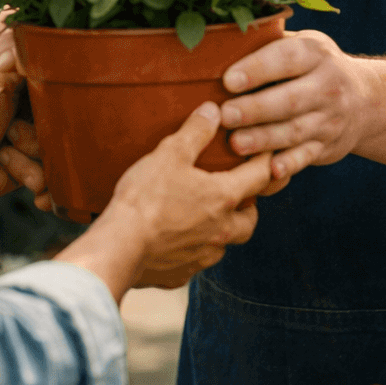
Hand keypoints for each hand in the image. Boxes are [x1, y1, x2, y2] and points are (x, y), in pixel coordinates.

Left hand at [0, 30, 49, 207]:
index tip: (46, 105)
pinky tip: (7, 167)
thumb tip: (29, 39)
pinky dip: (28, 174)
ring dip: (26, 154)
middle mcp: (31, 122)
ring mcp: (31, 149)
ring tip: (3, 153)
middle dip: (34, 135)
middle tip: (11, 131)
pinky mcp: (30, 174)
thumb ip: (18, 63)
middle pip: (58, 129)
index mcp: (24, 97)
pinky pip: (47, 178)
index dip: (54, 103)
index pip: (55, 96)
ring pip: (53, 153)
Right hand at [90, 103, 275, 293]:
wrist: (119, 247)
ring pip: (225, 243)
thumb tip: (214, 111)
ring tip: (209, 216)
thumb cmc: (145, 198)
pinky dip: (195, 248)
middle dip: (250, 205)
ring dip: (224, 230)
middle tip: (240, 192)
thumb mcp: (170, 153)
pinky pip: (198, 260)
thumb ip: (195, 131)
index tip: (266, 151)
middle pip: (250, 220)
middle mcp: (221, 230)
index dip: (266, 161)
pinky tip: (179, 239)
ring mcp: (202, 255)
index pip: (260, 176)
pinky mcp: (182, 273)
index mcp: (223, 198)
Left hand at [220, 29, 373, 179]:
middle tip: (225, 114)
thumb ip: (269, 41)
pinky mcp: (328, 146)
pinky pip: (307, 157)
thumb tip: (220, 38)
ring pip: (295, 130)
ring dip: (264, 139)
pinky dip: (290, 164)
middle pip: (290, 99)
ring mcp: (330, 118)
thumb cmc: (312, 66)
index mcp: (316, 53)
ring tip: (235, 143)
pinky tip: (270, 170)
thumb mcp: (302, 43)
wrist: (365, 99)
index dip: (257, 69)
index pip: (287, 59)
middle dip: (256, 109)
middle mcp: (327, 85)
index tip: (228, 80)